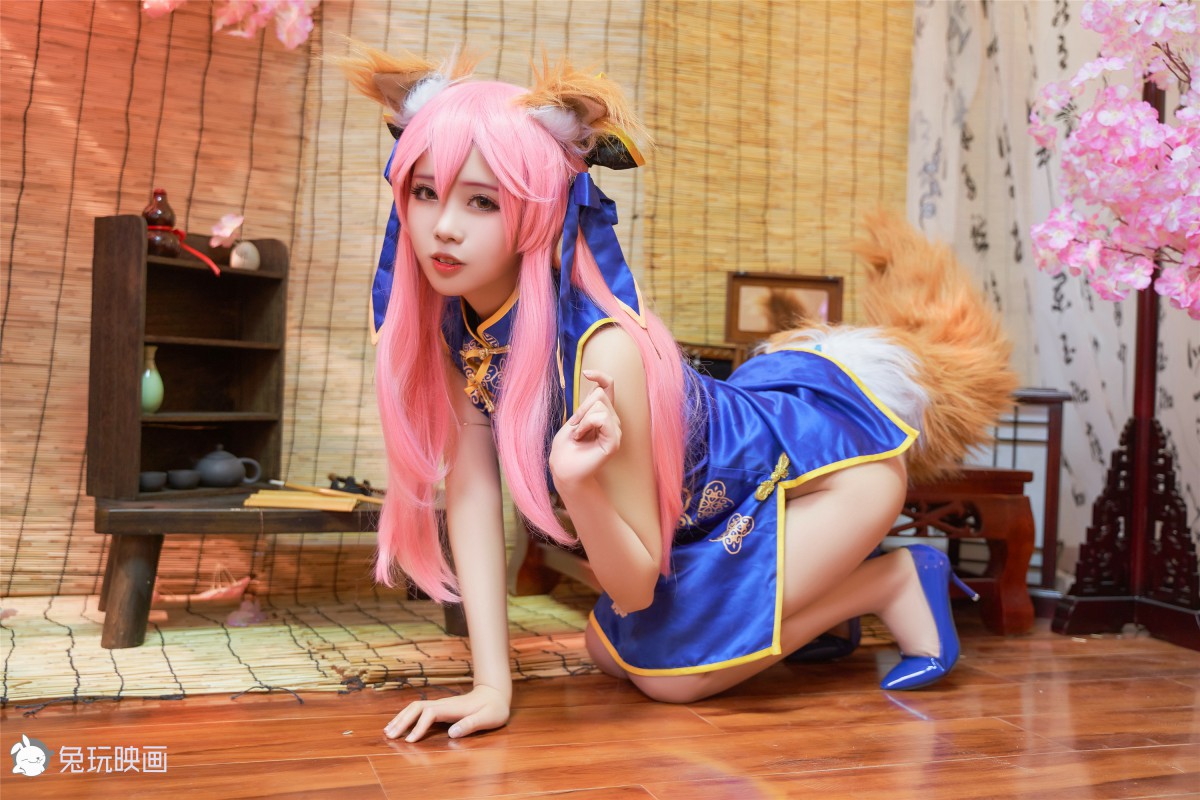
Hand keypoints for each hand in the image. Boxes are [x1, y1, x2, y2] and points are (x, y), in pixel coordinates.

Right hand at [384, 684, 509, 741]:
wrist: (495, 694)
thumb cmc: (493, 708)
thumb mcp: (488, 717)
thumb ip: (471, 724)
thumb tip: (451, 733)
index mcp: (453, 708)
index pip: (430, 713)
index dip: (419, 726)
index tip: (411, 741)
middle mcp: (443, 704)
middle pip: (417, 707)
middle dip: (402, 720)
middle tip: (389, 736)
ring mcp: (440, 705)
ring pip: (415, 708)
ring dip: (401, 718)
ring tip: (388, 731)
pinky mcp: (440, 709)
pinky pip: (419, 711)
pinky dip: (406, 717)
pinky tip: (400, 726)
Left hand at [550, 370, 622, 487]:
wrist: (563, 468)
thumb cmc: (566, 446)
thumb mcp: (575, 418)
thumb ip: (588, 404)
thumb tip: (597, 386)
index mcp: (603, 414)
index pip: (608, 387)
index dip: (600, 376)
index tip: (586, 373)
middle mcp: (612, 420)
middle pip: (599, 394)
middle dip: (581, 408)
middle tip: (574, 427)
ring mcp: (615, 431)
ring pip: (599, 406)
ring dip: (581, 419)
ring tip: (578, 435)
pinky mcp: (614, 441)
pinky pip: (601, 418)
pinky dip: (585, 425)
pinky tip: (581, 437)